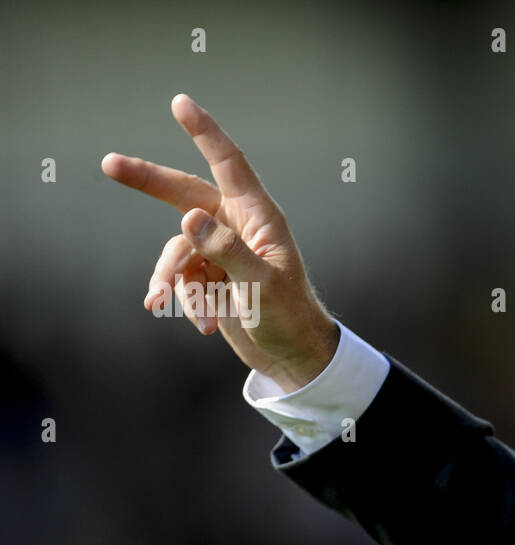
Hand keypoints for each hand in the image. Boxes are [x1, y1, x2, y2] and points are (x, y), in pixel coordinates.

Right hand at [102, 94, 340, 391]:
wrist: (291, 356)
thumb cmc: (289, 315)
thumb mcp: (260, 285)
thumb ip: (226, 250)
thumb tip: (187, 217)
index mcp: (259, 217)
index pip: (229, 164)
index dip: (204, 133)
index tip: (179, 102)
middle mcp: (238, 226)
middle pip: (183, 193)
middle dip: (148, 182)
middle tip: (108, 163)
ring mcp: (220, 251)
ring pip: (177, 250)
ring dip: (176, 282)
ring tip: (184, 311)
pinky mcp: (209, 276)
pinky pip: (181, 279)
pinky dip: (184, 300)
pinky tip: (201, 325)